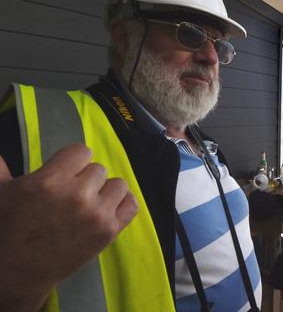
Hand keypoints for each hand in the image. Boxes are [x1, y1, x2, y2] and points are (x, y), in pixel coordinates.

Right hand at [0, 144, 138, 310]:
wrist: (21, 270)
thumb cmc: (10, 230)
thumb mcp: (2, 194)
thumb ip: (0, 169)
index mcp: (49, 181)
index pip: (81, 151)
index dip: (73, 162)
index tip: (67, 173)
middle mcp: (76, 195)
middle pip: (99, 169)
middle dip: (86, 180)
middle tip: (72, 196)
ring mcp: (96, 214)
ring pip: (118, 184)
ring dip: (105, 192)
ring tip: (89, 204)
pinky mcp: (109, 231)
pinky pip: (131, 204)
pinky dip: (122, 205)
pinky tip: (108, 209)